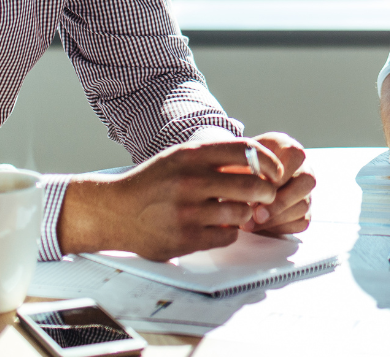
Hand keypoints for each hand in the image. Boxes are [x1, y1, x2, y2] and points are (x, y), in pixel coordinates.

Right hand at [59, 139, 284, 259]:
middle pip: (251, 184)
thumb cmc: (152, 183)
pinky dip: (228, 232)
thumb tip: (259, 161)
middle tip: (266, 195)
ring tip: (236, 211)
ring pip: (241, 212)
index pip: (246, 151)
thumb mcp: (180, 157)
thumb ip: (215, 157)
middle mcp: (189, 181)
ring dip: (244, 213)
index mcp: (191, 155)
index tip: (275, 171)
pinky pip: (227, 236)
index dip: (268, 162)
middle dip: (266, 191)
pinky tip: (217, 226)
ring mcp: (187, 211)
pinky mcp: (184, 238)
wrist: (114, 211)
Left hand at [242, 131, 313, 236]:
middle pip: (307, 181)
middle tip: (257, 214)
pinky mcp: (302, 210)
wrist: (233, 182)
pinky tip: (260, 226)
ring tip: (250, 223)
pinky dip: (280, 227)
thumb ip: (241, 173)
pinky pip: (300, 222)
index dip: (280, 173)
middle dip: (280, 201)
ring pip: (303, 205)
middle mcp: (300, 166)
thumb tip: (246, 196)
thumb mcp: (233, 162)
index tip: (260, 186)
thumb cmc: (234, 169)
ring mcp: (303, 190)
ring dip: (276, 218)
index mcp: (285, 146)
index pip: (296, 155)